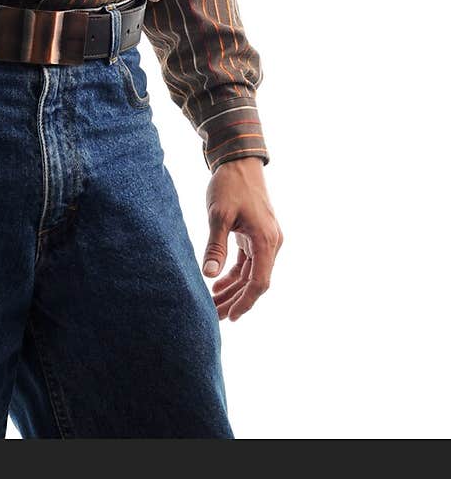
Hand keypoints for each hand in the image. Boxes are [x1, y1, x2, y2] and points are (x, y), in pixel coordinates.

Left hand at [201, 157, 282, 320]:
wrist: (239, 161)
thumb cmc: (230, 185)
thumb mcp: (219, 215)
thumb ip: (215, 246)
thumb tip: (209, 275)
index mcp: (265, 240)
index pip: (259, 282)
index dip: (245, 302)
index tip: (231, 317)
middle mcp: (271, 242)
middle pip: (256, 281)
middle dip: (236, 300)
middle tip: (215, 316)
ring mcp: (265, 238)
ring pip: (252, 273)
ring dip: (235, 289)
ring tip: (214, 304)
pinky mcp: (257, 234)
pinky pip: (248, 262)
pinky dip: (235, 274)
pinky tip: (218, 284)